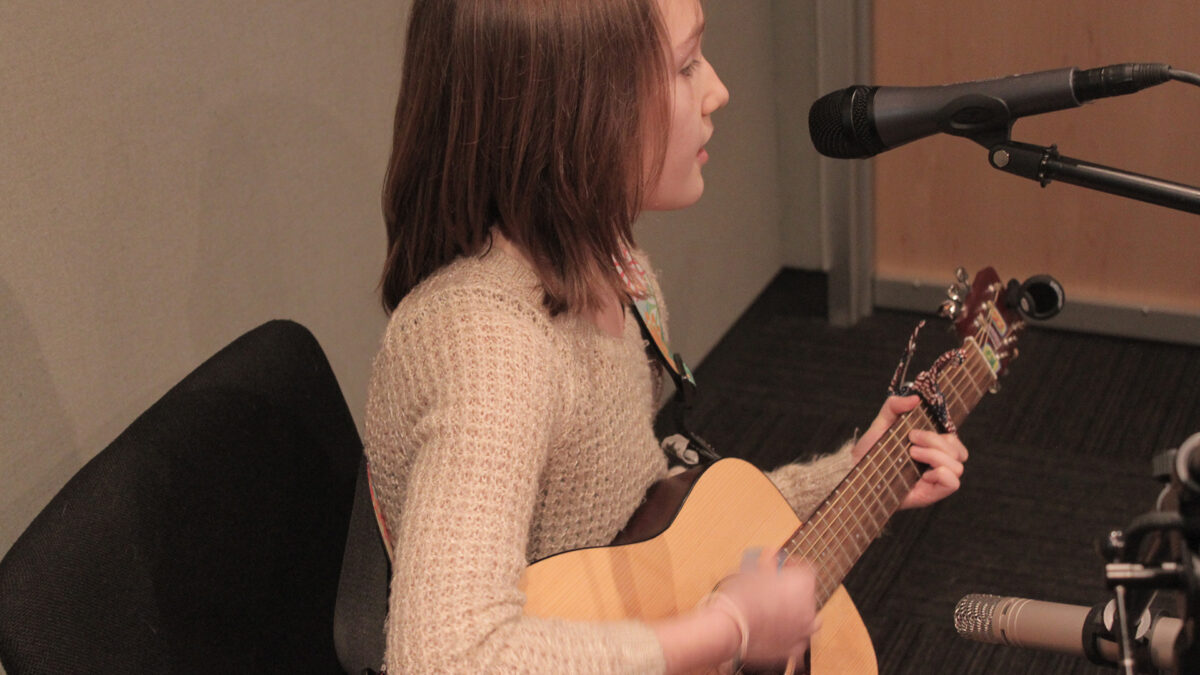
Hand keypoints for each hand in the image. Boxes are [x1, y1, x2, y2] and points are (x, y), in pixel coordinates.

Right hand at [709, 549, 819, 666]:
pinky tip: (778, 631)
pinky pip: (799, 640)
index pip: (806, 569)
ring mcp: (804, 631)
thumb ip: (768, 563)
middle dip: (793, 591)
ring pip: (808, 619)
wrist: (731, 628)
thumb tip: (771, 554)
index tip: (781, 566)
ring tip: (779, 611)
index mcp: (803, 584)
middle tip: (775, 589)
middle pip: (807, 594)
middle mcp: (809, 608)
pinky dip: (791, 635)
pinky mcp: (794, 649)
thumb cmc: (740, 599)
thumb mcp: (753, 572)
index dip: (792, 566)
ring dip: (798, 614)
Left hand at [852, 395, 967, 509]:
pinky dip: (942, 474)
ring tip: (912, 453)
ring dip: (936, 456)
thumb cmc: (870, 450)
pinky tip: (922, 474)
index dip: (943, 435)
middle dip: (935, 441)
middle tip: (911, 440)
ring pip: (957, 467)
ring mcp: (934, 480)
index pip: (954, 442)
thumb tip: (915, 398)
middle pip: (959, 452)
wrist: (855, 471)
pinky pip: (953, 484)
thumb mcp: (881, 424)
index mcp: (931, 449)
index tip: (913, 432)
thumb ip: (895, 406)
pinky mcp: (930, 494)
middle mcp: (936, 465)